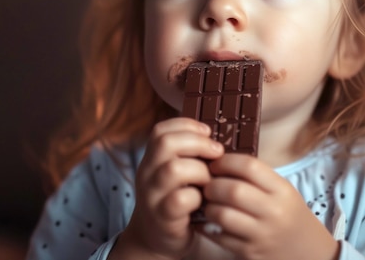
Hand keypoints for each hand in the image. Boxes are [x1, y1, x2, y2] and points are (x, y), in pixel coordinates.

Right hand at [110, 118, 224, 259]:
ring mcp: (152, 195)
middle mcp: (146, 173)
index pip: (161, 130)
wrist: (155, 239)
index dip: (187, 125)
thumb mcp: (175, 174)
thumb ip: (187, 156)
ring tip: (211, 179)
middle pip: (165, 143)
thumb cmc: (174, 201)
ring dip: (200, 171)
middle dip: (198, 143)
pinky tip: (204, 201)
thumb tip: (217, 140)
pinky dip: (198, 197)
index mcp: (151, 159)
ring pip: (174, 169)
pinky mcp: (162, 216)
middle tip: (217, 152)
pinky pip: (181, 199)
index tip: (208, 132)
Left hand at [201, 154, 339, 259]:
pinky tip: (209, 223)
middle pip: (233, 191)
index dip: (225, 162)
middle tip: (207, 186)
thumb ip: (255, 177)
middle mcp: (275, 212)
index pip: (249, 166)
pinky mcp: (251, 253)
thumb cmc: (287, 214)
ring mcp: (263, 235)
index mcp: (282, 190)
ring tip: (209, 205)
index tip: (215, 165)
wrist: (308, 253)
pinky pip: (220, 237)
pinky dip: (208, 228)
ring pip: (223, 215)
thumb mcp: (281, 191)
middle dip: (212, 186)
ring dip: (209, 208)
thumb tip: (217, 162)